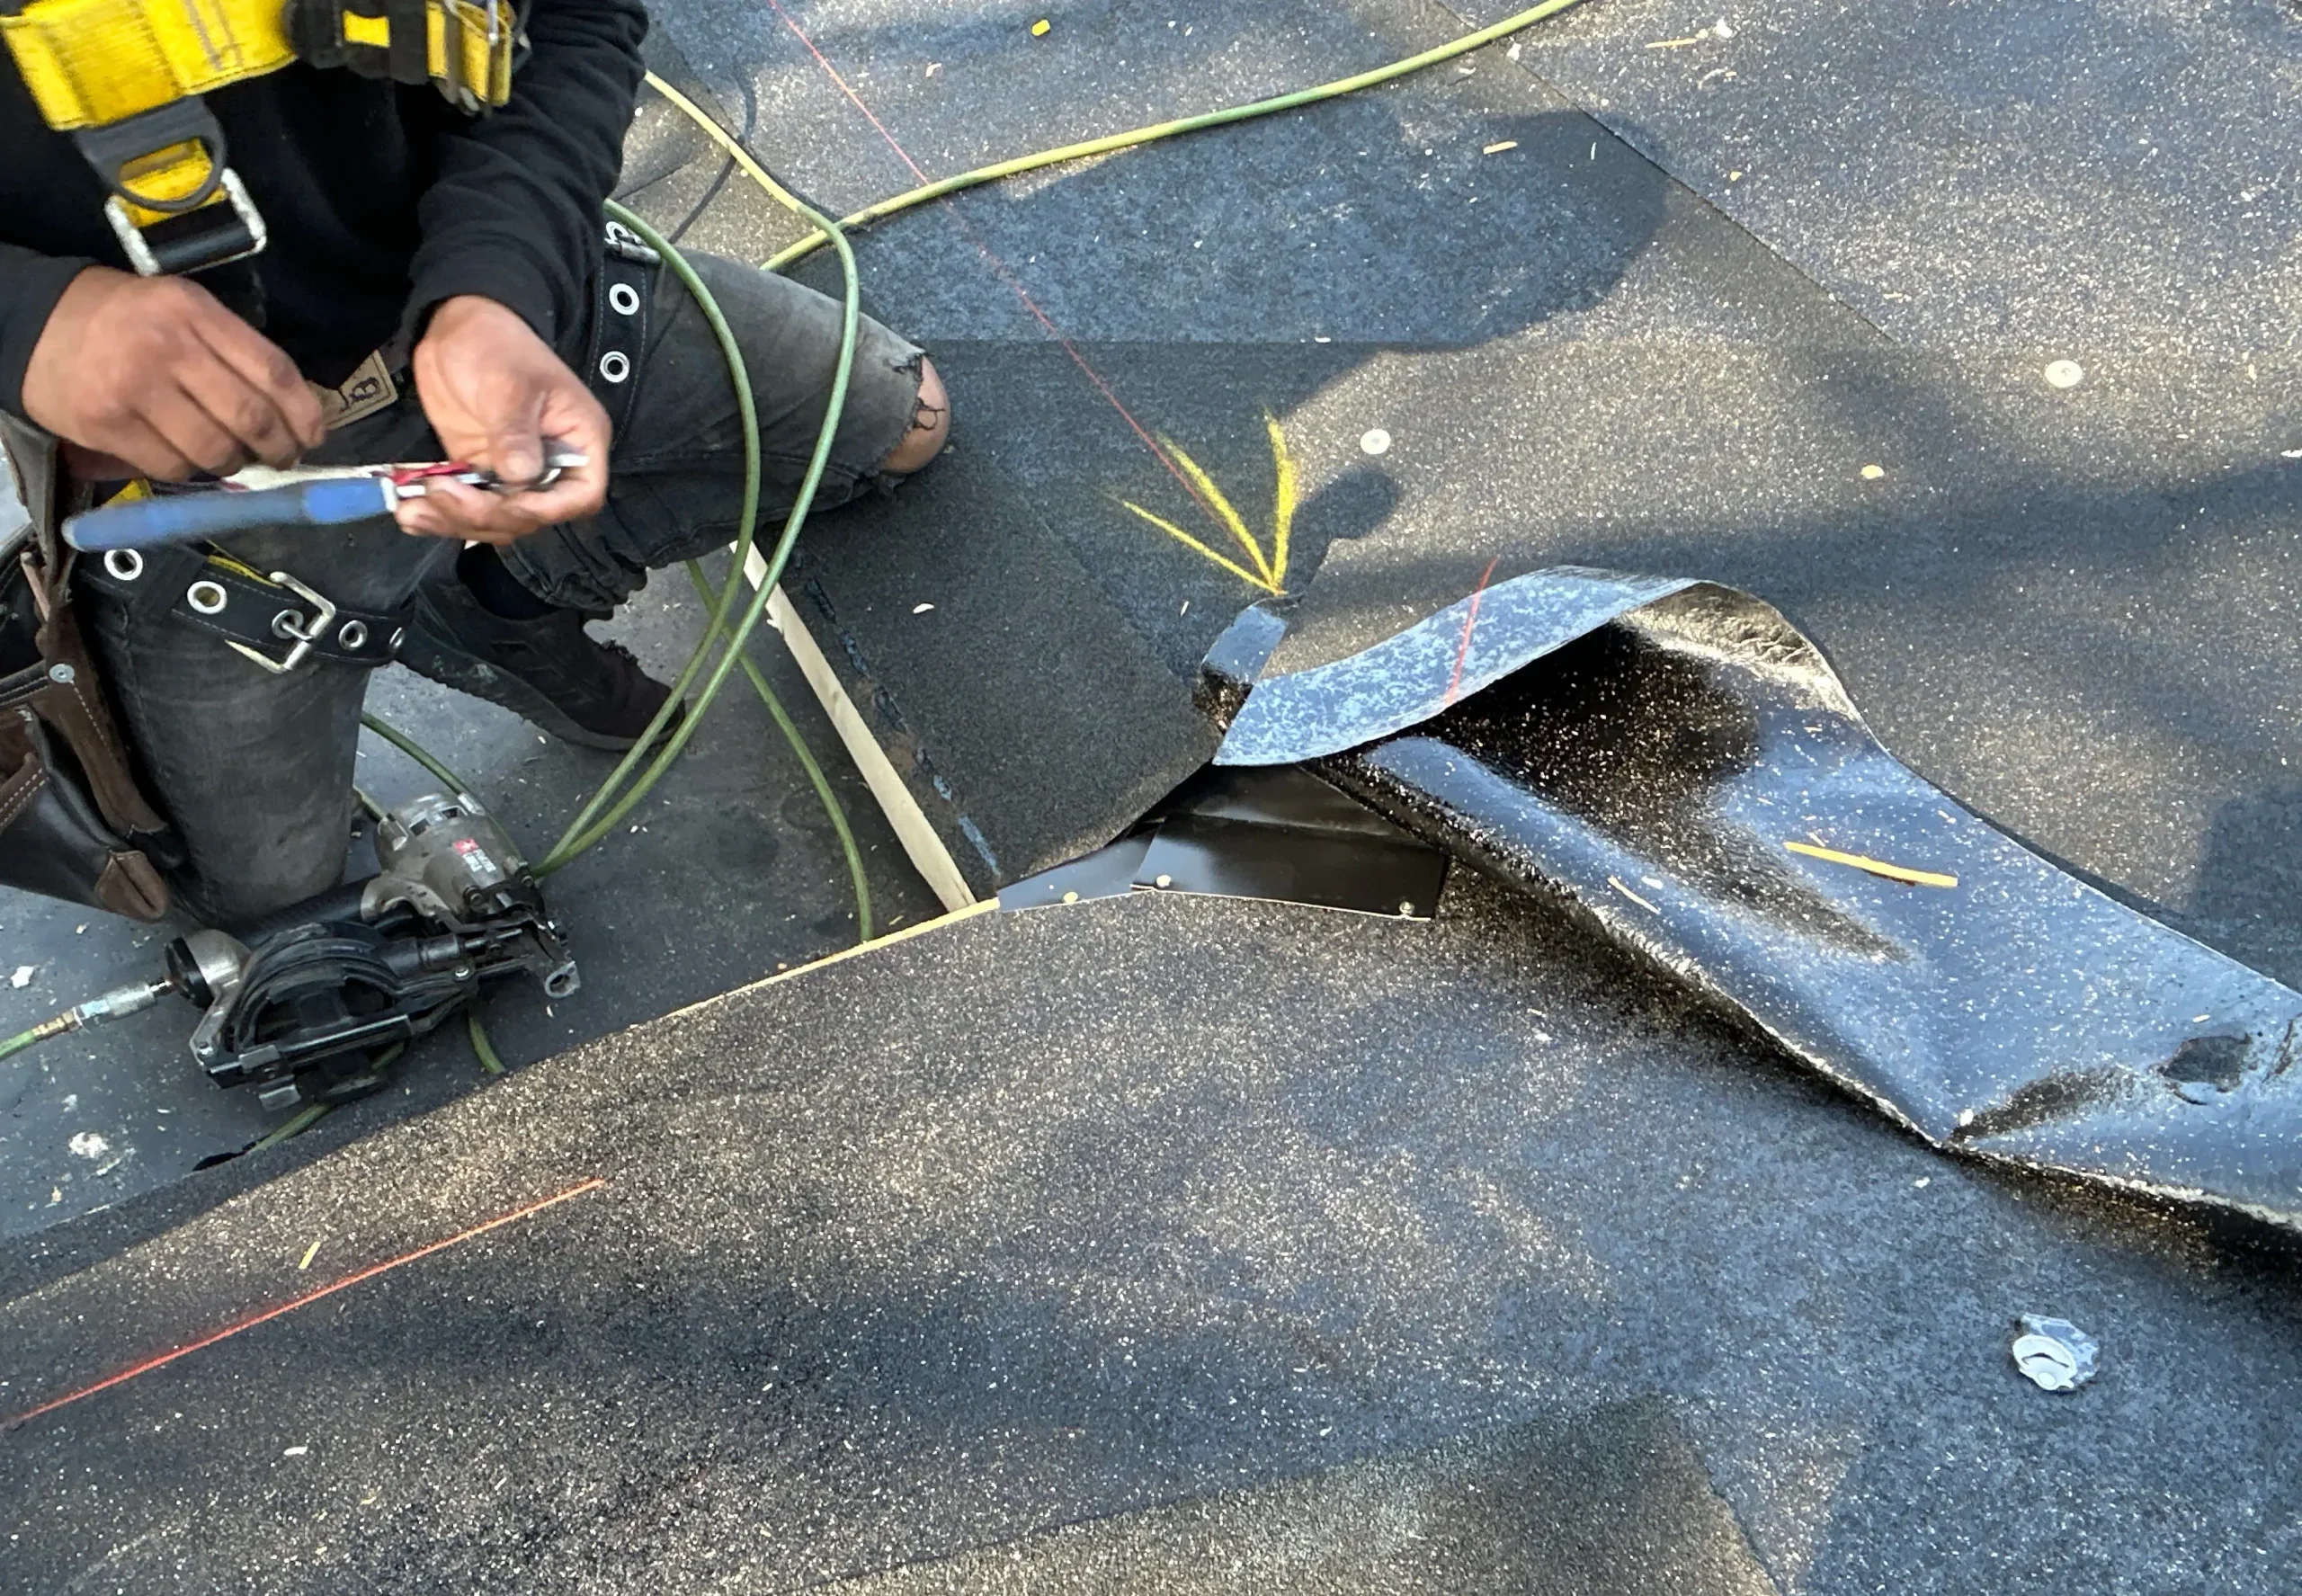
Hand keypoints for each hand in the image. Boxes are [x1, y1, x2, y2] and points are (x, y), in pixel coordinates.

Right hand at [21, 267, 327, 480]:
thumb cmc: (126, 321)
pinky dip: (190, 471)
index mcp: (195, 312)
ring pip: (213, 449)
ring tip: (233, 457)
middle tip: (282, 459)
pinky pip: (170, 467)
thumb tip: (292, 413)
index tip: (314, 436)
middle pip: (250, 416)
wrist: (35, 324)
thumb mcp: (183, 311)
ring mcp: (135, 388)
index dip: (304, 413)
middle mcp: (167, 347)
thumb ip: (234, 352)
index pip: (272, 370)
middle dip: (278, 448)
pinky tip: (189, 459)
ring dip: (234, 464)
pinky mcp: (107, 424)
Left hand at [402, 295, 610, 544]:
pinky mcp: (478, 470)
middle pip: (530, 515)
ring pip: (494, 519)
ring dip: (454, 522)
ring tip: (413, 511)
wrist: (457, 326)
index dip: (548, 509)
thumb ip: (516, 431)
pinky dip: (438, 513)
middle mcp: (550, 464)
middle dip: (485, 515)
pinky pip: (464, 505)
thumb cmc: (499, 343)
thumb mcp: (511, 383)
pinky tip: (409, 512)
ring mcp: (511, 471)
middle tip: (440, 494)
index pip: (581, 494)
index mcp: (577, 441)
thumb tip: (520, 476)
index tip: (509, 503)